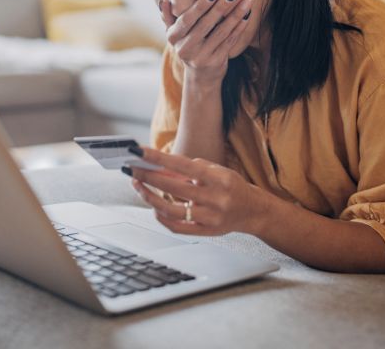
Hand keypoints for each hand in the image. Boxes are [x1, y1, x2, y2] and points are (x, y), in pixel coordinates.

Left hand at [125, 146, 266, 236]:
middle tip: (131, 169)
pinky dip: (161, 217)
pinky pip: (176, 227)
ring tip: (139, 185)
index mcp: (218, 178)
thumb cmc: (231, 186)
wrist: (253, 211)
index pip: (182, 165)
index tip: (138, 152)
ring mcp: (210, 217)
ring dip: (149, 197)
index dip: (157, 158)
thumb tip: (159, 168)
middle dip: (147, 176)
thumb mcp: (215, 171)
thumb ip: (189, 169)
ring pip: (170, 209)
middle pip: (172, 187)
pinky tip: (154, 206)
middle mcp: (215, 198)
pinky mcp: (205, 232)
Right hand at [159, 0, 252, 82]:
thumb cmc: (188, 47)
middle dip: (222, 6)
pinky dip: (240, 27)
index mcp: (173, 37)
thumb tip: (164, 1)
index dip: (201, 5)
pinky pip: (230, 41)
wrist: (200, 77)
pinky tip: (247, 15)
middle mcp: (186, 48)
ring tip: (247, 0)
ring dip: (236, 14)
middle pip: (206, 24)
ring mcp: (201, 57)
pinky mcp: (216, 62)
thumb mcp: (174, 35)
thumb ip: (168, 17)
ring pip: (221, 32)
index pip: (187, 19)